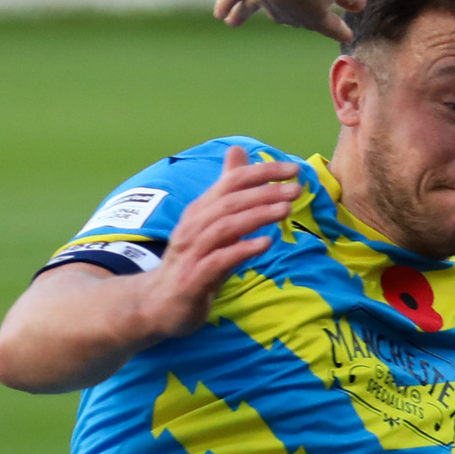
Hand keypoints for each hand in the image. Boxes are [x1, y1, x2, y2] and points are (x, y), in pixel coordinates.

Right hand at [126, 144, 302, 342]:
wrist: (158, 303)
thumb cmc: (192, 260)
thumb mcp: (211, 222)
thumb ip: (227, 190)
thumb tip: (238, 150)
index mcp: (201, 210)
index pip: (231, 182)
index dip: (262, 172)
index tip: (293, 169)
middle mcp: (194, 225)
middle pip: (230, 201)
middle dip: (265, 192)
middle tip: (296, 188)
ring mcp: (192, 252)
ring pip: (225, 226)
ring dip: (256, 215)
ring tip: (285, 210)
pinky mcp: (193, 278)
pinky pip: (219, 260)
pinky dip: (242, 249)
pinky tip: (265, 244)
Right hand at [215, 0, 361, 42]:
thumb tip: (360, 5)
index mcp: (313, 17)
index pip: (332, 27)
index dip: (342, 30)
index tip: (348, 35)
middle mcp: (286, 15)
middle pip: (296, 17)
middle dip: (303, 16)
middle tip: (309, 13)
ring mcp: (263, 2)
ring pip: (254, 10)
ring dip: (244, 15)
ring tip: (233, 22)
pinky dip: (226, 5)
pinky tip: (221, 14)